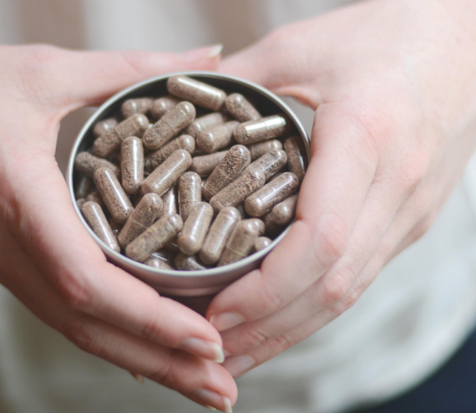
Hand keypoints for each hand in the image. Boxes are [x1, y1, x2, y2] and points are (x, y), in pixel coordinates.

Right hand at [0, 43, 236, 410]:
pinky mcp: (12, 266)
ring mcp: (9, 266)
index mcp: (21, 199)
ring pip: (80, 332)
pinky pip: (67, 315)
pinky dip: (113, 341)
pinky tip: (148, 354)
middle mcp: (14, 249)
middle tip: (223, 391)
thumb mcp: (45, 71)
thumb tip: (207, 57)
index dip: (148, 318)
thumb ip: (131, 68)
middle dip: (160, 364)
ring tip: (201, 385)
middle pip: (91, 328)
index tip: (207, 338)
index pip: (87, 281)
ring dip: (143, 364)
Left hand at [208, 0, 475, 376]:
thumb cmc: (384, 35)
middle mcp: (396, 188)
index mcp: (368, 139)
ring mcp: (408, 212)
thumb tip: (172, 108)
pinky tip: (278, 321)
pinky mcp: (407, 219)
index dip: (267, 290)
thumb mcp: (299, 49)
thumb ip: (234, 84)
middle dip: (268, 329)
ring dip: (289, 331)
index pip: (322, 242)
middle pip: (332, 287)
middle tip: (208, 348)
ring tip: (235, 352)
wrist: (461, 40)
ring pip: (347, 294)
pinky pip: (357, 277)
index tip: (216, 311)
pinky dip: (312, 308)